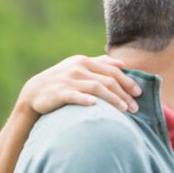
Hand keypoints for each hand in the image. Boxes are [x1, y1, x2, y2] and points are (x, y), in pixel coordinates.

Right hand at [19, 55, 141, 115]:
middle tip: (135, 108)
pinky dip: (84, 99)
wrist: (34, 92)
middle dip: (124, 94)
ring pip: (96, 88)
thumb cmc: (63, 80)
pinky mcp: (58, 92)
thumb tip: (122, 63)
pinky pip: (74, 95)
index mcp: (85, 61)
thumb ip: (100, 64)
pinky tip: (95, 105)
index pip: (113, 71)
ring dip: (113, 99)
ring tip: (124, 111)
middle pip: (108, 80)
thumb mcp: (79, 68)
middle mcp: (77, 68)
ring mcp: (68, 80)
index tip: (139, 93)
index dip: (128, 82)